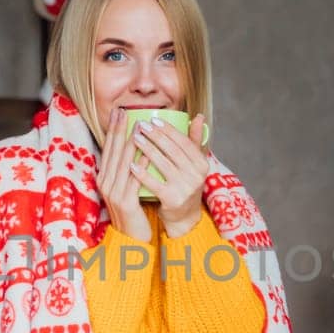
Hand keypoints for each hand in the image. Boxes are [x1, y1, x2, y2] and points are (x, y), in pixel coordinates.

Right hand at [97, 106, 152, 241]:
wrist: (131, 239)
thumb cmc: (133, 212)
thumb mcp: (127, 188)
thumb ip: (129, 169)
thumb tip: (135, 147)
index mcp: (104, 179)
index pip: (108, 149)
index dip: (113, 130)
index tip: (119, 113)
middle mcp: (106, 184)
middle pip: (113, 152)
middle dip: (118, 130)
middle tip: (124, 111)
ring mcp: (113, 193)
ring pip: (122, 162)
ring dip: (130, 142)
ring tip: (138, 125)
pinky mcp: (125, 202)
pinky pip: (134, 178)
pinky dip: (141, 163)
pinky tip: (148, 151)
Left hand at [132, 112, 208, 236]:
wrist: (183, 216)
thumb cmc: (184, 184)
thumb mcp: (193, 164)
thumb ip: (194, 140)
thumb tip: (198, 116)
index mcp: (202, 163)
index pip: (184, 141)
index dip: (168, 130)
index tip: (152, 120)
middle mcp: (196, 175)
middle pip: (173, 151)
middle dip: (155, 136)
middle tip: (140, 126)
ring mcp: (185, 188)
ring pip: (163, 164)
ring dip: (148, 149)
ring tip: (135, 139)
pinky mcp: (173, 200)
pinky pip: (155, 184)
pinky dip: (142, 174)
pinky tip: (131, 164)